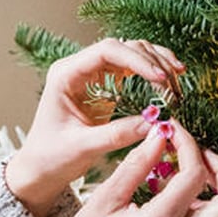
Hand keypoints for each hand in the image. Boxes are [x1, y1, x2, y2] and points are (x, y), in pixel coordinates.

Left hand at [5, 38, 183, 216]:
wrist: (40, 169)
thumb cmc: (52, 157)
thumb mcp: (83, 147)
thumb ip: (117, 134)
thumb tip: (155, 122)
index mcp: (66, 74)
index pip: (107, 51)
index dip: (137, 60)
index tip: (161, 79)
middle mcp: (80, 68)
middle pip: (125, 47)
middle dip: (153, 62)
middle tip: (173, 88)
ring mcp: (95, 74)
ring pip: (133, 53)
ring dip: (158, 64)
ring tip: (177, 84)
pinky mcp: (106, 85)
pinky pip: (134, 70)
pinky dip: (154, 74)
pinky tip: (170, 83)